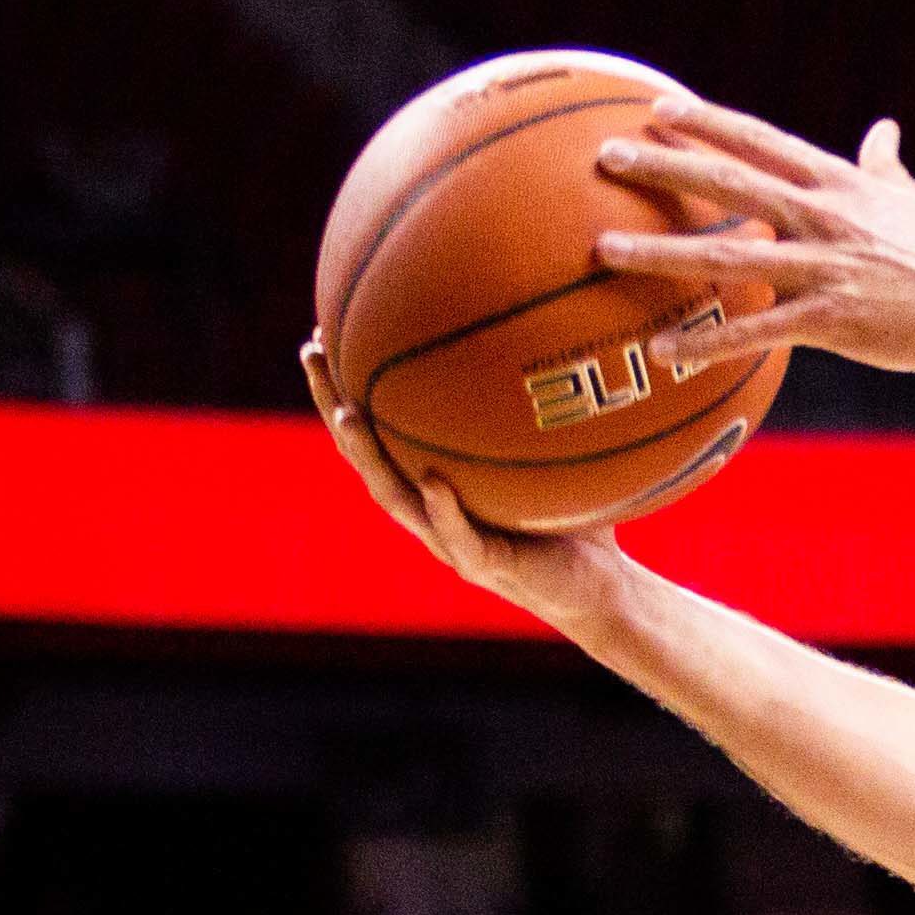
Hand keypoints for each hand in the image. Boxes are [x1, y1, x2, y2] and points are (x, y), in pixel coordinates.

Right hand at [301, 336, 625, 620]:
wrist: (602, 588)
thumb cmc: (577, 514)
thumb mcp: (559, 448)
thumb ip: (547, 402)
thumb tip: (560, 326)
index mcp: (434, 482)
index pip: (380, 429)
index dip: (346, 387)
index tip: (322, 334)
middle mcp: (431, 510)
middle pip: (366, 455)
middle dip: (333, 404)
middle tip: (312, 352)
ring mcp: (452, 541)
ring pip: (395, 498)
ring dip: (368, 456)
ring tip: (347, 414)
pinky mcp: (487, 566)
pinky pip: (459, 537)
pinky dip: (444, 510)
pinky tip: (433, 480)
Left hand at [592, 98, 914, 375]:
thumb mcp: (914, 198)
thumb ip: (885, 164)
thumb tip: (882, 128)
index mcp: (841, 183)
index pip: (761, 140)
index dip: (707, 121)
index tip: (656, 107)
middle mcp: (827, 216)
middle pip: (730, 183)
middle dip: (663, 166)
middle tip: (605, 156)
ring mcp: (827, 267)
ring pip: (727, 254)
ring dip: (659, 251)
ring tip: (603, 249)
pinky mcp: (831, 321)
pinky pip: (756, 330)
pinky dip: (706, 341)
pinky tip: (662, 351)